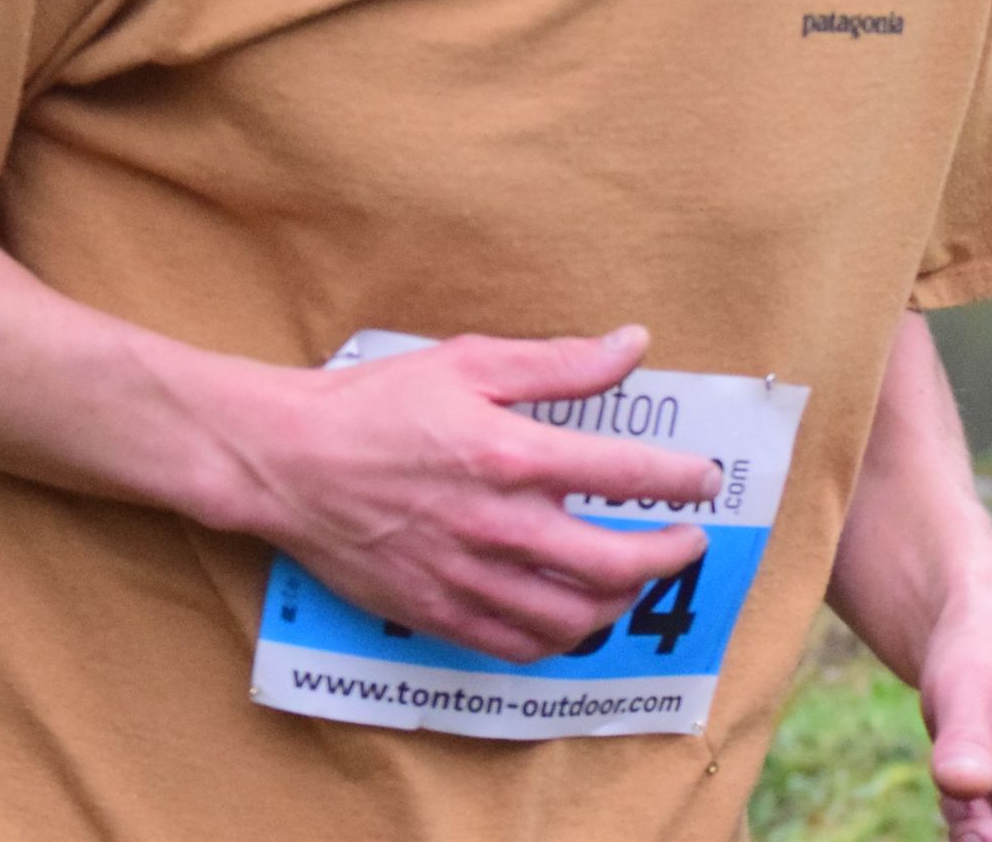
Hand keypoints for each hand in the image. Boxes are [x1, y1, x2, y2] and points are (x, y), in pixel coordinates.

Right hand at [221, 326, 721, 663]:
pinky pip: (519, 646)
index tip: (705, 479)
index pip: (623, 476)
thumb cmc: (375, 404)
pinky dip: (562, 638)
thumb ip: (557, 363)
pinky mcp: (438, 612)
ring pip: (574, 616)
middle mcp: (497, 525)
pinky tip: (575, 616)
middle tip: (688, 539)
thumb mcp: (467, 362)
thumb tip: (632, 345)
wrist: (286, 462)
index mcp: (509, 455)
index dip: (680, 480)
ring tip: (636, 578)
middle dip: (669, 554)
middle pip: (614, 562)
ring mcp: (468, 578)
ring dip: (622, 601)